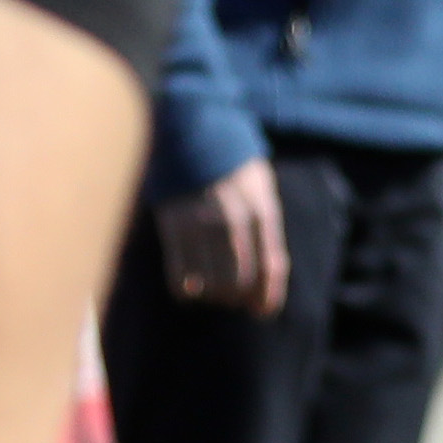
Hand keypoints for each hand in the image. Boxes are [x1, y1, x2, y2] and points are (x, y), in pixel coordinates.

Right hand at [155, 163, 289, 313]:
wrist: (195, 130)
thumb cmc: (234, 165)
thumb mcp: (261, 189)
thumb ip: (265, 230)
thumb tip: (266, 278)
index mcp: (261, 208)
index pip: (269, 266)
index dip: (268, 296)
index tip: (263, 311)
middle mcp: (233, 218)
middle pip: (239, 281)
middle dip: (240, 298)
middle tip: (235, 299)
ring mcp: (201, 223)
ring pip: (210, 283)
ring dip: (214, 296)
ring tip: (214, 290)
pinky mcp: (173, 225)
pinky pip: (179, 276)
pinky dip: (186, 290)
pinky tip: (190, 286)